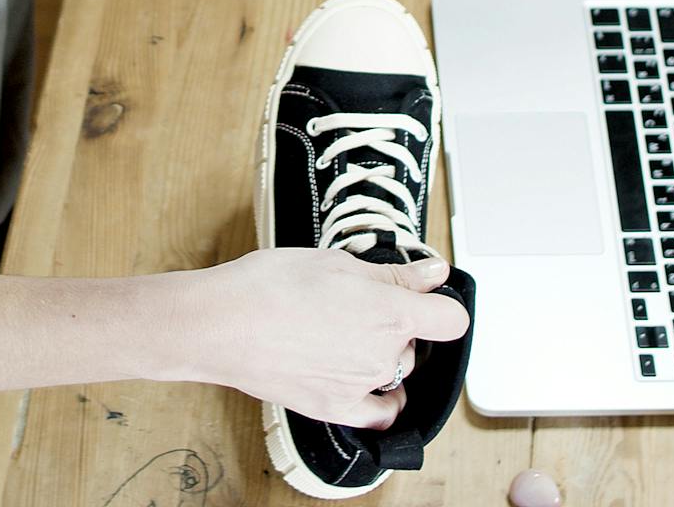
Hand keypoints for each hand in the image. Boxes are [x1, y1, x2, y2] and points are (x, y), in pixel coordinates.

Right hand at [175, 248, 469, 429]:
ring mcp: (362, 386)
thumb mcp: (338, 262)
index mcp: (391, 313)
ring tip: (339, 330)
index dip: (439, 302)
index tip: (424, 293)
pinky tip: (366, 381)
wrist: (221, 323)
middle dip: (397, 322)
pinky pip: (379, 413)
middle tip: (357, 301)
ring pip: (394, 370)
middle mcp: (383, 355)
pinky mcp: (335, 407)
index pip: (451, 319)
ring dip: (381, 353)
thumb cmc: (270, 286)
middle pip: (416, 342)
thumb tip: (434, 273)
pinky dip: (381, 399)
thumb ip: (395, 274)